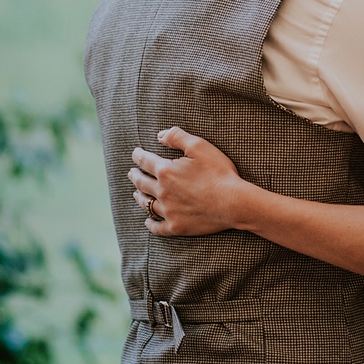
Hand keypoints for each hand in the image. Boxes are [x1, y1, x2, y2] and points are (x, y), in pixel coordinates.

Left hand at [128, 127, 243, 235]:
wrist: (233, 202)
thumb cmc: (219, 172)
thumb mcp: (200, 146)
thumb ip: (177, 137)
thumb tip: (159, 135)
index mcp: (166, 172)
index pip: (145, 161)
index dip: (138, 156)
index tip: (135, 153)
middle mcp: (162, 192)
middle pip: (142, 183)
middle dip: (135, 176)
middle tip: (131, 173)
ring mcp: (168, 211)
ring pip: (146, 204)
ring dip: (139, 197)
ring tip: (136, 193)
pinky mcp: (176, 226)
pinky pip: (157, 227)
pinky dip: (150, 224)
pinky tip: (148, 221)